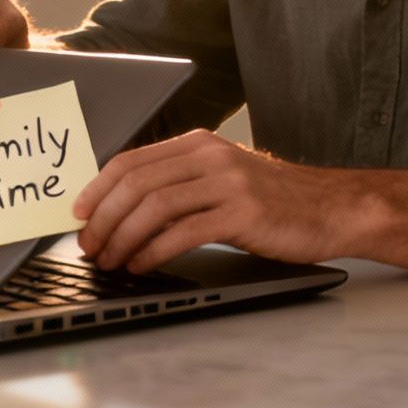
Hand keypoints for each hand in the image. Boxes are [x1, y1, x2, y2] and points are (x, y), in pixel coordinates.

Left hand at [73, 131, 362, 272]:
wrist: (330, 209)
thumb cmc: (275, 201)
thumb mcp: (224, 178)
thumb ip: (182, 182)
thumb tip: (124, 208)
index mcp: (200, 143)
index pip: (132, 160)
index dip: (96, 189)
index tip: (77, 215)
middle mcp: (212, 156)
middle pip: (137, 183)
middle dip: (103, 219)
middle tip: (89, 246)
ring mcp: (229, 183)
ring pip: (154, 206)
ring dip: (122, 238)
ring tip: (111, 261)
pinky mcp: (243, 214)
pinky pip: (183, 231)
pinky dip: (153, 250)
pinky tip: (143, 264)